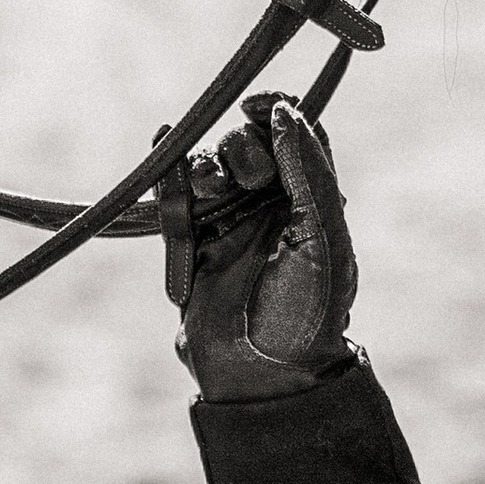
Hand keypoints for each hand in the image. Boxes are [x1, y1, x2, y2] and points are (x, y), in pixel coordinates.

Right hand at [165, 96, 357, 403]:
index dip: (277, 113)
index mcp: (312, 202)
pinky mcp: (192, 246)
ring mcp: (228, 224)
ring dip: (209, 162)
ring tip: (213, 182)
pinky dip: (169, 170)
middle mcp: (270, 207)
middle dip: (243, 146)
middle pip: (249, 145)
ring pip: (212, 168)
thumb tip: (285, 113)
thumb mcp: (322, 239)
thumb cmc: (309, 312)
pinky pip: (176, 199)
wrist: (265, 378)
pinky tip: (163, 140)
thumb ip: (307, 174)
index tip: (259, 105)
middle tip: (248, 174)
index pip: (295, 136)